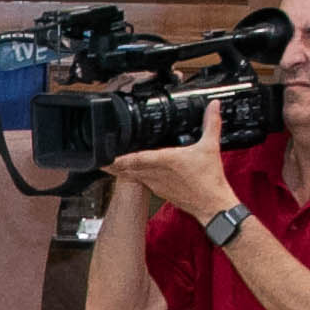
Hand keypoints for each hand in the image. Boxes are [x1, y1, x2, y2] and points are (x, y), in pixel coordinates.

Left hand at [106, 100, 237, 225]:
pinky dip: (130, 175)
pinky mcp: (158, 190)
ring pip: (131, 175)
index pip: (138, 157)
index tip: (107, 155)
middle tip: (96, 158)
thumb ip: (211, 123)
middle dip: (112, 163)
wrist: (211, 205)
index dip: (121, 157)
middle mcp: (156, 173)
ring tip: (102, 163)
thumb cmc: (209, 179)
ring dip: (117, 169)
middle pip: (128, 167)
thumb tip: (214, 105)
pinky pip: (139, 180)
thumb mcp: (211, 147)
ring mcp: (155, 183)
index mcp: (166, 160)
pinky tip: (124, 171)